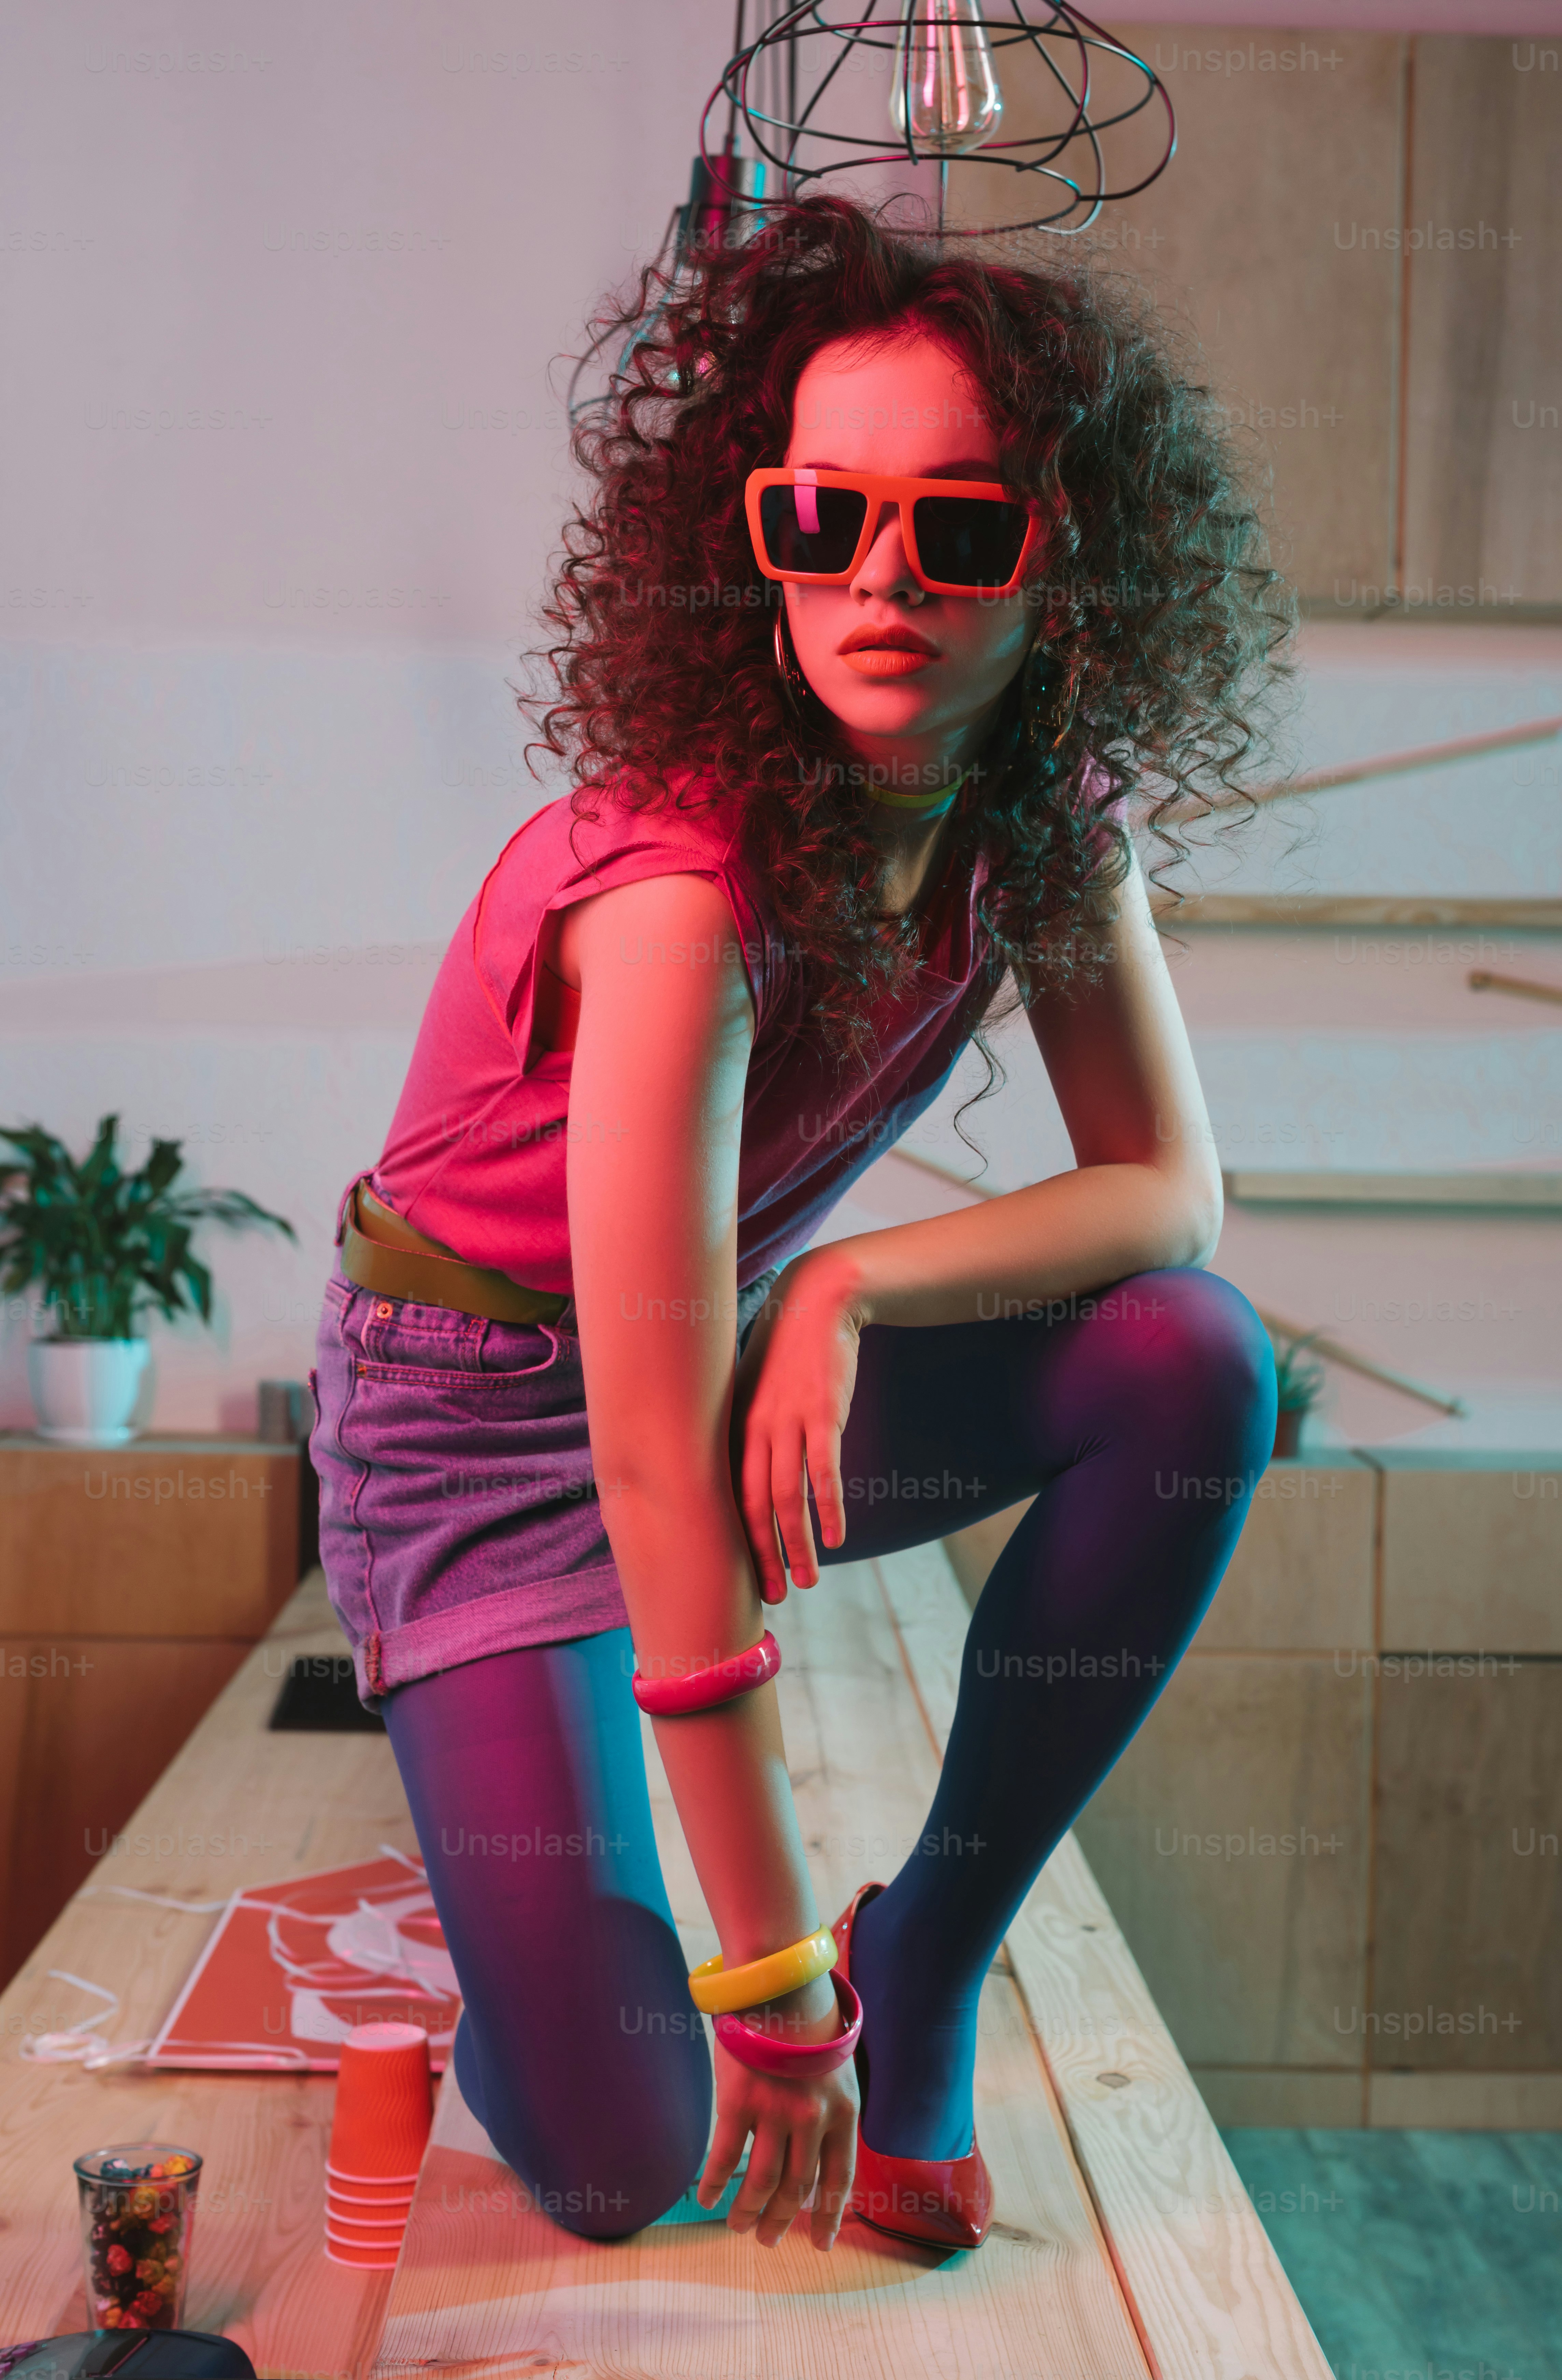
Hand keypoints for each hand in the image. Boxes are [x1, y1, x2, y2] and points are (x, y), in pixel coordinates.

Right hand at [696, 1975, 858, 2249]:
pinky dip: (715, 2184)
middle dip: (782, 2221)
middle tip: (767, 2239)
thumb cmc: (807, 2030)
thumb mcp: (836, 2073)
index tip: (820, 2244)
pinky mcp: (738, 2102)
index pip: (839, 2180)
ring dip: (748, 2211)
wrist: (779, 1985)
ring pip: (762, 2182)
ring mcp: (775, 2112)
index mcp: (843, 2113)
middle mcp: (813, 2119)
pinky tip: (707, 2199)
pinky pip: (724, 2157)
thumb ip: (830, 2115)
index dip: (830, 2217)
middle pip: (798, 2188)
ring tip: (738, 2225)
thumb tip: (817, 2163)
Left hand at [730, 1254, 862, 1602]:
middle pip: (751, 1506)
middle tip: (773, 1595)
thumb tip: (751, 1478)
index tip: (742, 1578)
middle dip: (762, 1556)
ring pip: (786, 1497)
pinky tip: (836, 1538)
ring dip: (797, 1545)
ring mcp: (787, 1421)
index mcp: (733, 1428)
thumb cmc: (786, 1356)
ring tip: (808, 1581)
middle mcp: (753, 1429)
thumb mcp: (755, 1395)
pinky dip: (829, 1508)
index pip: (726, 1497)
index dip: (735, 1542)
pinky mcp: (822, 1414)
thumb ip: (750, 1435)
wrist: (816, 1306)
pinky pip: (823, 1472)